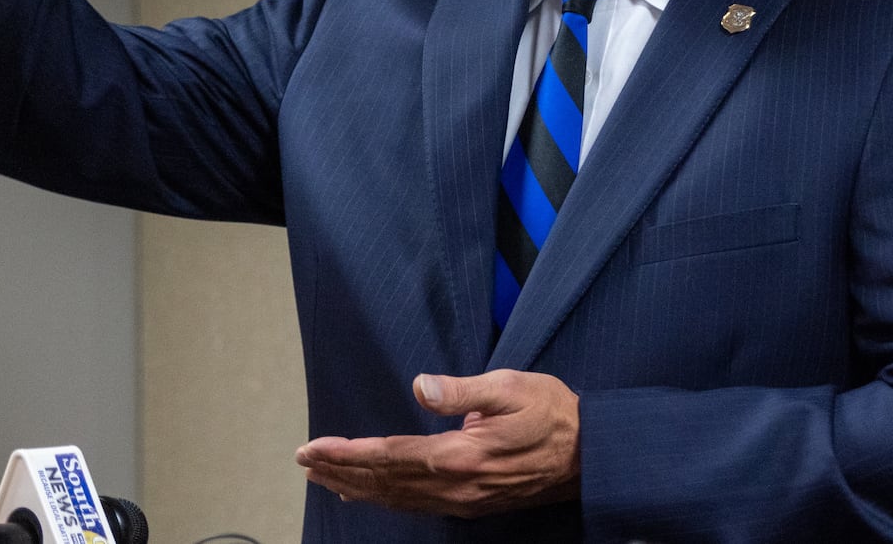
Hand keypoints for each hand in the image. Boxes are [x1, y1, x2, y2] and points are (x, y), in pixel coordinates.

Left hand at [295, 370, 579, 518]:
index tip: (312, 447)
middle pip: (384, 481)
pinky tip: (369, 492)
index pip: (389, 454)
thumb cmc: (552, 412)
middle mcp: (455, 485)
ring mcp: (461, 500)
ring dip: (356, 486)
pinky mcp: (469, 504)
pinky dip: (383, 499)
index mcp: (460, 454)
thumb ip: (463, 390)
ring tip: (322, 476)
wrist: (589, 455)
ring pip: (396, 499)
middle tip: (303, 460)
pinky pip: (414, 506)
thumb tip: (420, 386)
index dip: (347, 452)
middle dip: (340, 470)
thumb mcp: (511, 386)